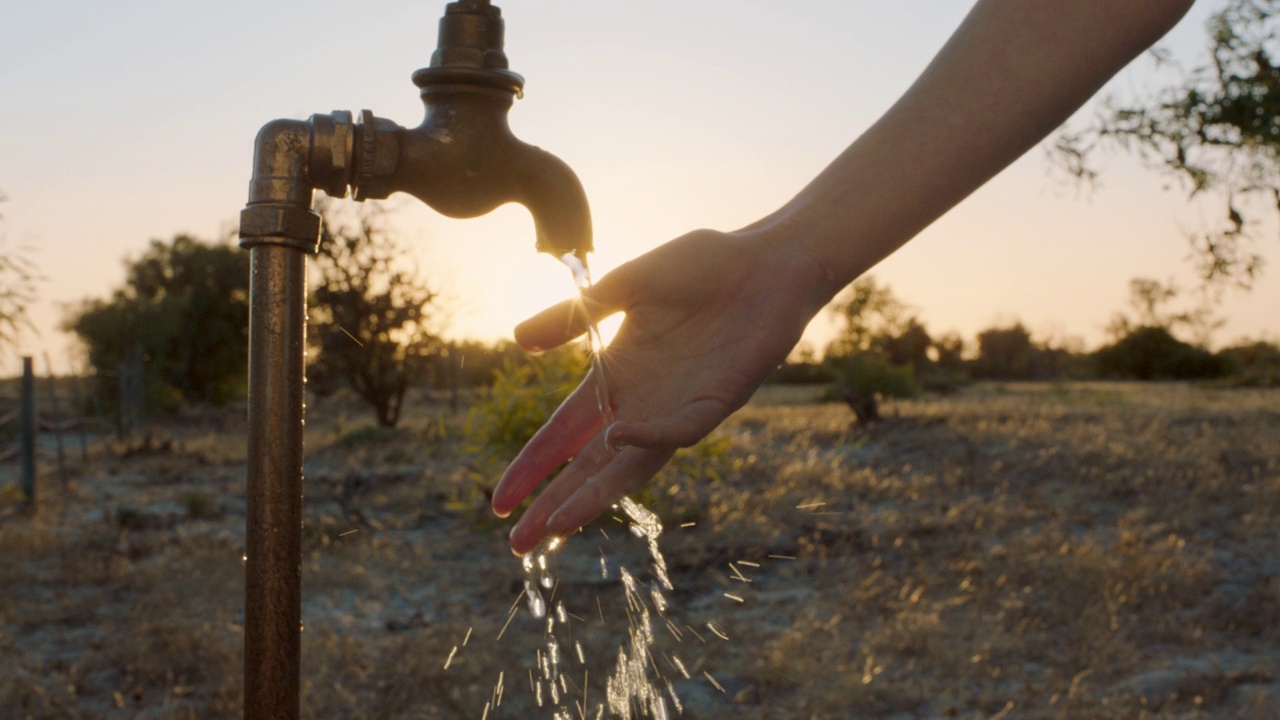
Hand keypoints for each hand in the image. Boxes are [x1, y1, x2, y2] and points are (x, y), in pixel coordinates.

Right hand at [492, 228, 832, 553]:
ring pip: (632, 465)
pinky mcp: (718, 401)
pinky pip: (681, 429)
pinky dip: (651, 436)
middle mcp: (643, 403)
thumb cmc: (701, 268)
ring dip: (595, 494)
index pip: (563, 434)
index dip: (532, 468)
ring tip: (557, 524)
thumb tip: (518, 340)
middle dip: (554, 505)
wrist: (767, 260)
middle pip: (590, 466)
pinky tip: (618, 439)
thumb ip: (574, 318)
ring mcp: (680, 407)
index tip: (498, 503)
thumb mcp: (624, 288)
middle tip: (519, 546)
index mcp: (616, 377)